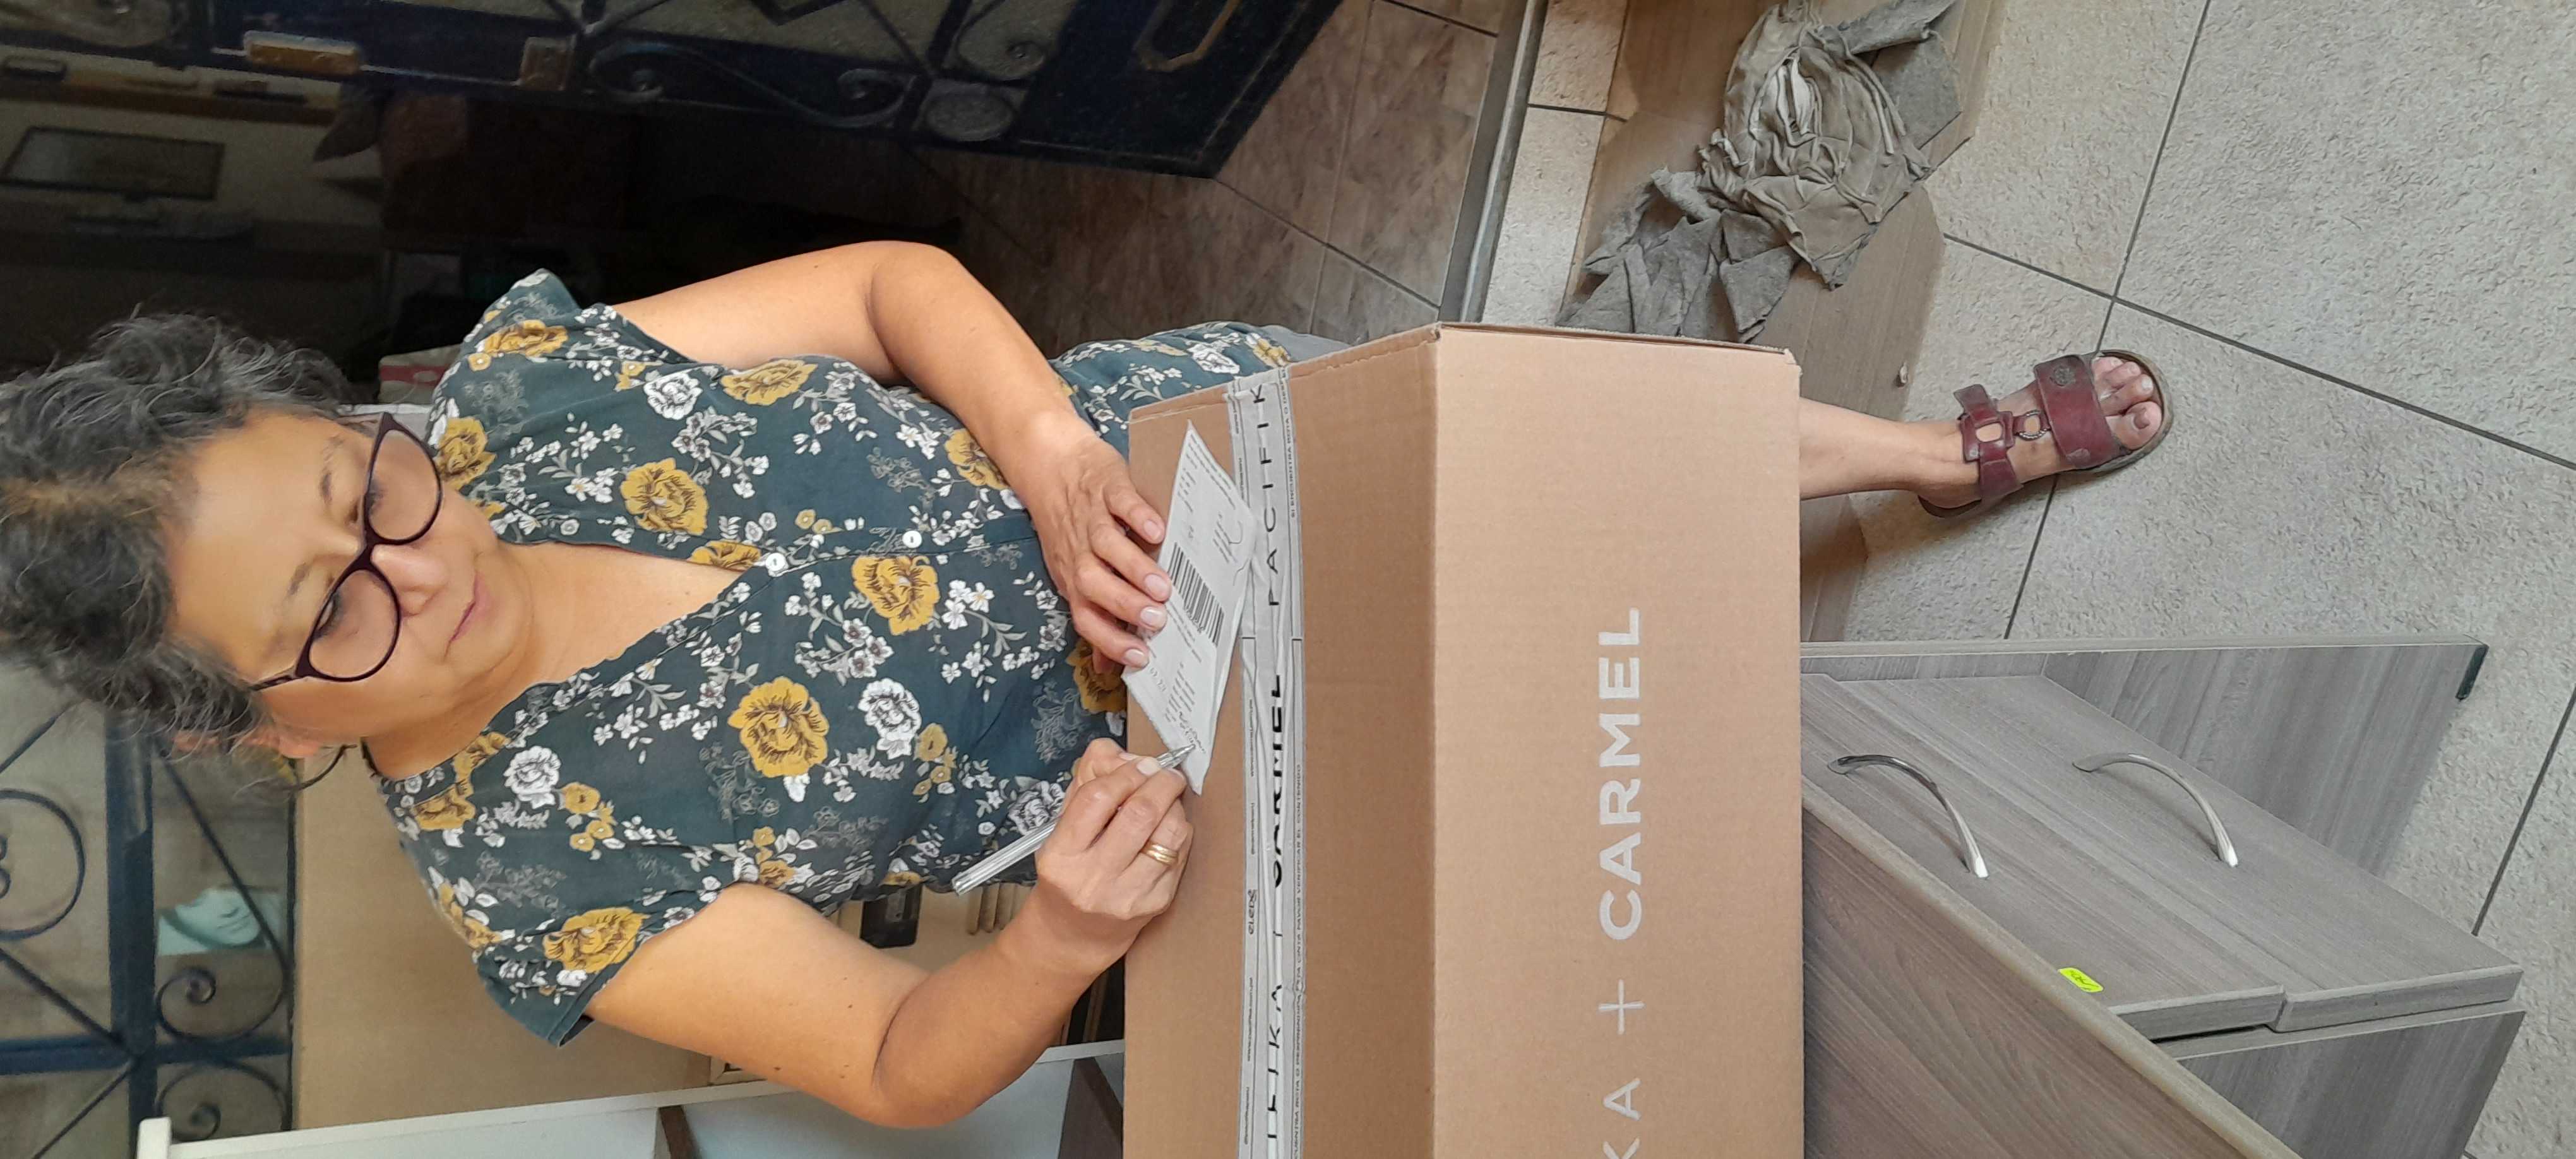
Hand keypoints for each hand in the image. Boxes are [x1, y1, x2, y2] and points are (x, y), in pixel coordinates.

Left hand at [1006, 415, 1170, 671]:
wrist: (1050, 463)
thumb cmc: (1069, 523)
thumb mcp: (1074, 572)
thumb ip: (1095, 615)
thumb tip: (1107, 666)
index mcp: (1072, 577)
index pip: (1086, 616)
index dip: (1109, 639)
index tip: (1141, 657)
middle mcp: (1078, 551)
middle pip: (1093, 584)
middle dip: (1123, 605)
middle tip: (1157, 620)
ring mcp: (1090, 517)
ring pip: (1106, 546)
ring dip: (1132, 568)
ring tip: (1163, 586)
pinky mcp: (1105, 486)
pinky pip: (1120, 502)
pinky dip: (1138, 516)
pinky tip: (1157, 531)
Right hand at [1023, 740, 1192, 969]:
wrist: (1073, 936)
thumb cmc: (1068, 876)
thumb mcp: (1061, 831)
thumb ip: (1086, 788)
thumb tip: (1121, 755)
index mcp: (1061, 855)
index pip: (1097, 799)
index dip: (1124, 774)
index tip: (1139, 765)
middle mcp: (1093, 878)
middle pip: (1139, 813)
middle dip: (1160, 783)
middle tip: (1165, 774)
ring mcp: (1127, 895)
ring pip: (1168, 833)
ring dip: (1174, 806)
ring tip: (1167, 800)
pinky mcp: (1155, 903)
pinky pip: (1180, 854)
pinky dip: (1178, 833)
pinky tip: (1167, 830)